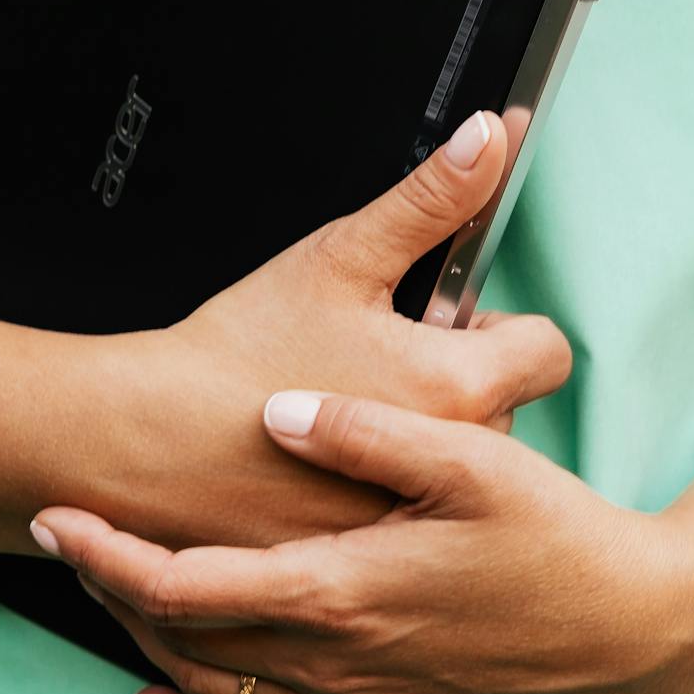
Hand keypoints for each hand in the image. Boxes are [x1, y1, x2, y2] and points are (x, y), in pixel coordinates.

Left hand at [30, 391, 691, 693]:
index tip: (56, 514)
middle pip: (180, 635)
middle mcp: (335, 660)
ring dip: (144, 641)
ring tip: (105, 581)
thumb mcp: (472, 462)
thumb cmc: (558, 538)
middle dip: (108, 584)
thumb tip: (279, 409)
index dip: (107, 553)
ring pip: (210, 689)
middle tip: (64, 529)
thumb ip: (368, 432)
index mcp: (343, 589)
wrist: (632, 630)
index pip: (186, 583)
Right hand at [112, 111, 571, 549]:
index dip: (496, 324)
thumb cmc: (238, 350)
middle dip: (453, 378)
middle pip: (501, 406)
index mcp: (458, 385)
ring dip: (419, 436)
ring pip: (451, 463)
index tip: (446, 320)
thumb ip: (431, 199)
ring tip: (344, 408)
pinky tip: (327, 465)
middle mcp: (448, 463)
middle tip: (374, 361)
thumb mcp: (341, 256)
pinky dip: (378, 488)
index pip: (545, 350)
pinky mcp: (371, 556)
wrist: (148, 440)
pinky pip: (406, 513)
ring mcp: (410, 517)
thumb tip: (491, 137)